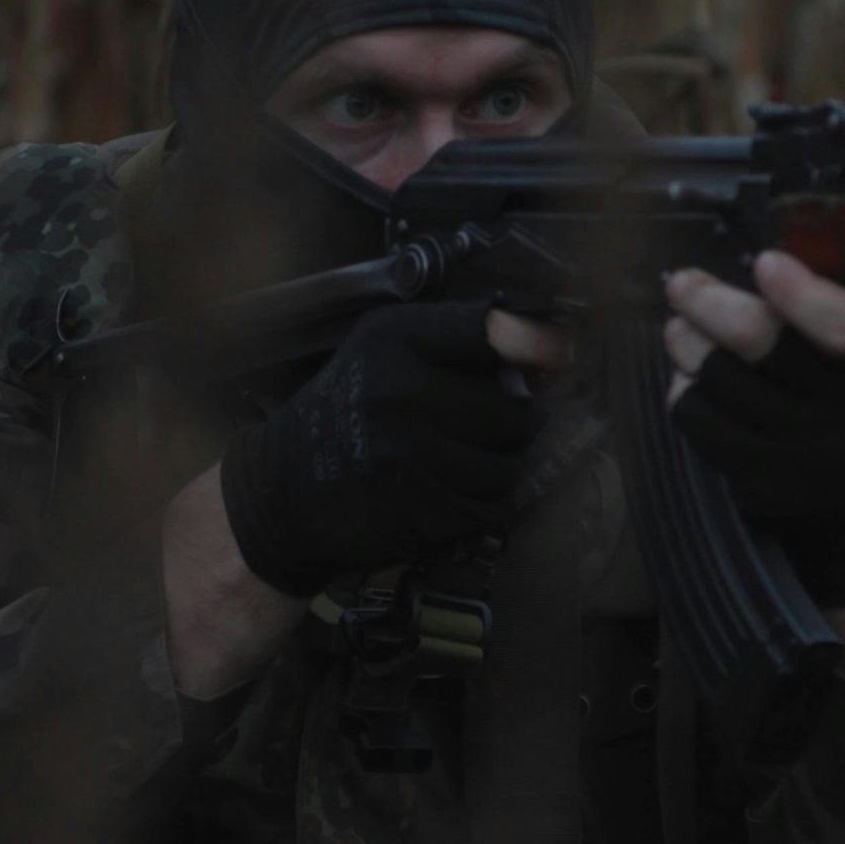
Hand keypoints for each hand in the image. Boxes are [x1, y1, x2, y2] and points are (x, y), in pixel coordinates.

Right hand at [215, 300, 565, 597]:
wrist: (281, 491)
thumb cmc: (346, 410)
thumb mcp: (380, 349)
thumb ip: (453, 341)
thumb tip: (547, 348)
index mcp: (393, 341)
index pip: (488, 331)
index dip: (535, 342)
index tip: (562, 353)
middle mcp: (401, 394)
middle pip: (514, 410)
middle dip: (518, 421)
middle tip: (500, 425)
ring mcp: (409, 458)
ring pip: (509, 465)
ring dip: (505, 467)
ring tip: (477, 460)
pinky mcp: (417, 512)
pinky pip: (491, 509)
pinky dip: (486, 505)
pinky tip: (458, 493)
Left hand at [663, 252, 844, 610]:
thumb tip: (780, 224)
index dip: (802, 294)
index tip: (765, 263)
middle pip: (762, 341)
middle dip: (709, 301)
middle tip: (682, 283)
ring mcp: (808, 451)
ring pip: (718, 376)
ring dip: (687, 340)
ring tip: (681, 325)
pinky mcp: (765, 480)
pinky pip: (699, 418)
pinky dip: (684, 388)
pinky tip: (690, 374)